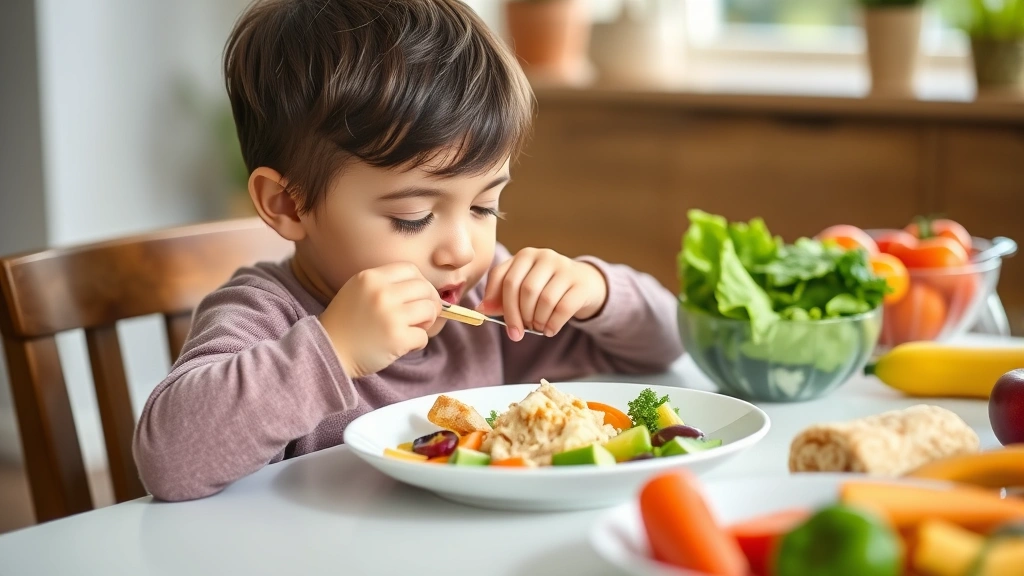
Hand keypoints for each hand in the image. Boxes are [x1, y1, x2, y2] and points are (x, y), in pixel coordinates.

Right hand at [319, 263, 440, 377]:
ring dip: (426, 322)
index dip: (420, 283)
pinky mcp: (397, 339)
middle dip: (430, 302)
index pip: (411, 269)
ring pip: (429, 310)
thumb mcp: (358, 290)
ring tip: (412, 329)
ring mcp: (390, 315)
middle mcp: (381, 293)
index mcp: (371, 277)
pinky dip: (417, 343)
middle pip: (425, 288)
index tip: (418, 296)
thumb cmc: (345, 324)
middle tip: (422, 316)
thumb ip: (385, 284)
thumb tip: (423, 289)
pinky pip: (423, 336)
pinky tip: (403, 345)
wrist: (328, 351)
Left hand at [477, 248, 607, 340]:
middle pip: (524, 289)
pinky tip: (549, 330)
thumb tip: (481, 310)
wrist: (584, 284)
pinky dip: (553, 324)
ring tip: (537, 328)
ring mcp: (564, 268)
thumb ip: (501, 298)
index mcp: (525, 256)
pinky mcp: (580, 283)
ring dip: (537, 321)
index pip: (504, 278)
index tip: (501, 324)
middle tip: (520, 331)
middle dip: (518, 316)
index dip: (499, 305)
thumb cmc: (546, 288)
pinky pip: (562, 308)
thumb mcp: (523, 288)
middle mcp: (544, 256)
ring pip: (544, 300)